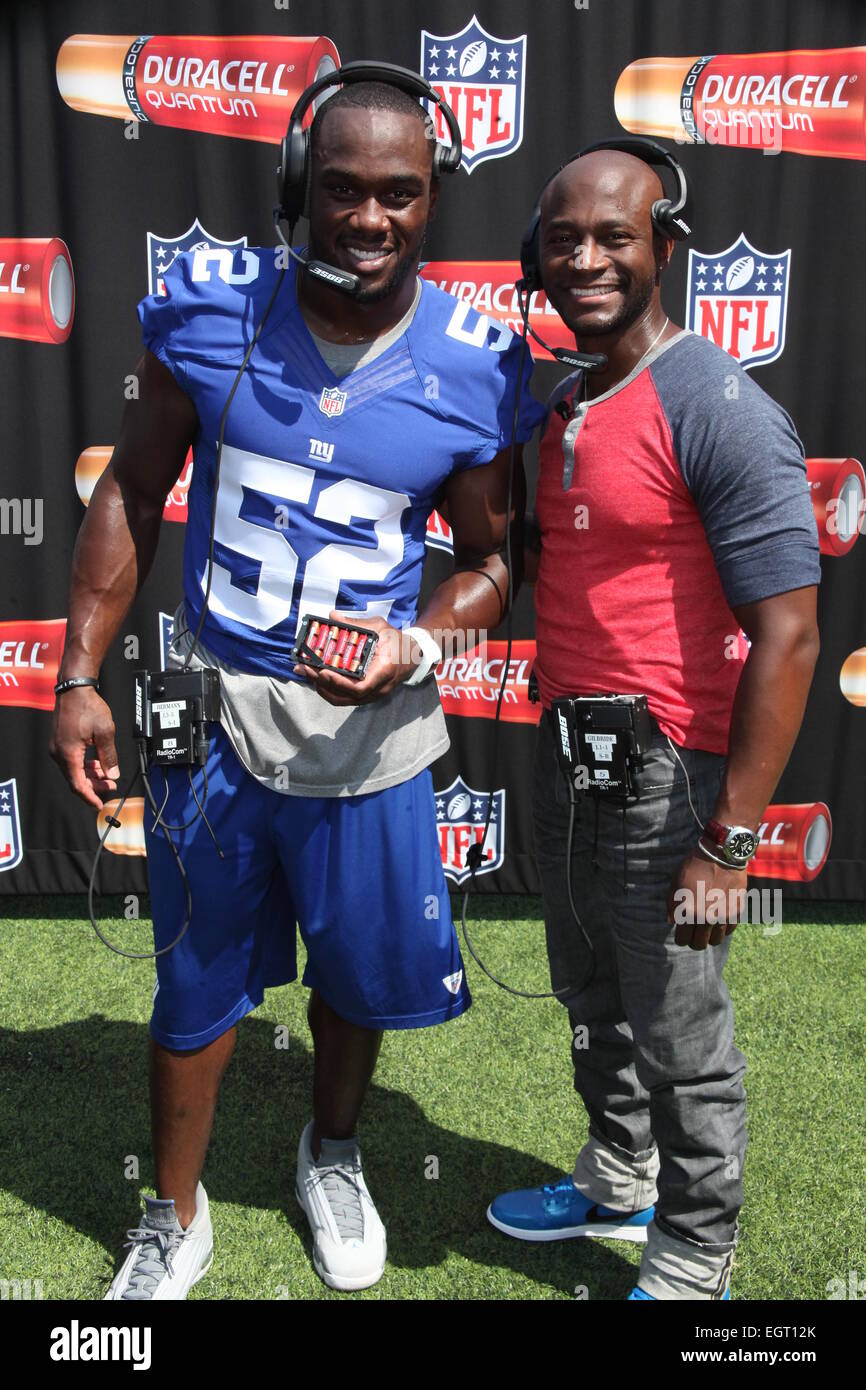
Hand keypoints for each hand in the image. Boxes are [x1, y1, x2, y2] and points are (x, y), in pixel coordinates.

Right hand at [49, 686, 119, 808]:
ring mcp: (57, 747)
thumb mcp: (105, 733)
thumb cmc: (87, 706)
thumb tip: (113, 774)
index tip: (99, 804)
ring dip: (91, 775)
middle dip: (94, 785)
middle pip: (75, 779)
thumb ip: (109, 756)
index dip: (89, 797)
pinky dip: (85, 765)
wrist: (74, 688)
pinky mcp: (60, 741)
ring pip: (73, 770)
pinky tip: (97, 763)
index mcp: (67, 754)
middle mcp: (58, 753)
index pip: (77, 785)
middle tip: (111, 786)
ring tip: (108, 774)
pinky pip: (71, 760)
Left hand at [293, 612, 418, 707]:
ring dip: (322, 687)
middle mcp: (378, 688)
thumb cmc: (397, 641)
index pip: (360, 687)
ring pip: (343, 700)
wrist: (413, 655)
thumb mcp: (380, 627)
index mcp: (383, 671)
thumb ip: (356, 624)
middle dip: (322, 683)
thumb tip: (333, 617)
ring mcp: (372, 694)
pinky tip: (317, 677)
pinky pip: (345, 697)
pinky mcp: (367, 695)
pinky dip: (329, 689)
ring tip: (306, 672)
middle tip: (305, 668)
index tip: (322, 671)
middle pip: (346, 696)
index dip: (339, 683)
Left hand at [667, 848, 747, 949]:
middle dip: (694, 941)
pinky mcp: (736, 912)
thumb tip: (672, 922)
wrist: (721, 855)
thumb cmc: (694, 867)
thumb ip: (672, 905)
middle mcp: (706, 918)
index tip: (682, 934)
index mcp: (688, 912)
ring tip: (706, 928)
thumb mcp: (676, 883)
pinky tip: (718, 920)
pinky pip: (728, 931)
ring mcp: (723, 916)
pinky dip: (722, 929)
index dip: (680, 938)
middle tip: (693, 934)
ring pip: (715, 941)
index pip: (682, 939)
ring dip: (709, 937)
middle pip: (699, 944)